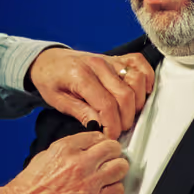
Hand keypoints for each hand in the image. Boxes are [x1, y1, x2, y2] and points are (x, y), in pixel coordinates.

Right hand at [0, 131, 127, 193]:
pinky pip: (118, 190)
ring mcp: (89, 182)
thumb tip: (84, 148)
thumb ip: (68, 149)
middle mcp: (80, 162)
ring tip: (110, 176)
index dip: (101, 143)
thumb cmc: (29, 186)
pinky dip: (115, 190)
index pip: (98, 136)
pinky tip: (106, 191)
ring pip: (120, 168)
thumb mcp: (46, 155)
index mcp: (66, 148)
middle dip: (113, 154)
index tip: (102, 149)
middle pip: (113, 149)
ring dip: (117, 171)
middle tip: (110, 160)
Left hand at [27, 48, 153, 137]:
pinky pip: (139, 63)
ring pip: (136, 80)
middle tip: (118, 129)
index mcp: (80, 75)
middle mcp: (98, 64)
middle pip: (125, 95)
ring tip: (126, 115)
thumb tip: (99, 126)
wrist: (48, 60)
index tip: (110, 136)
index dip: (112, 125)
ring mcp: (109, 59)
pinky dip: (145, 78)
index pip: (106, 104)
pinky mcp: (116, 57)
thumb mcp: (58, 101)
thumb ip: (81, 113)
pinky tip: (140, 93)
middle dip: (125, 118)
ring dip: (136, 102)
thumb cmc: (51, 80)